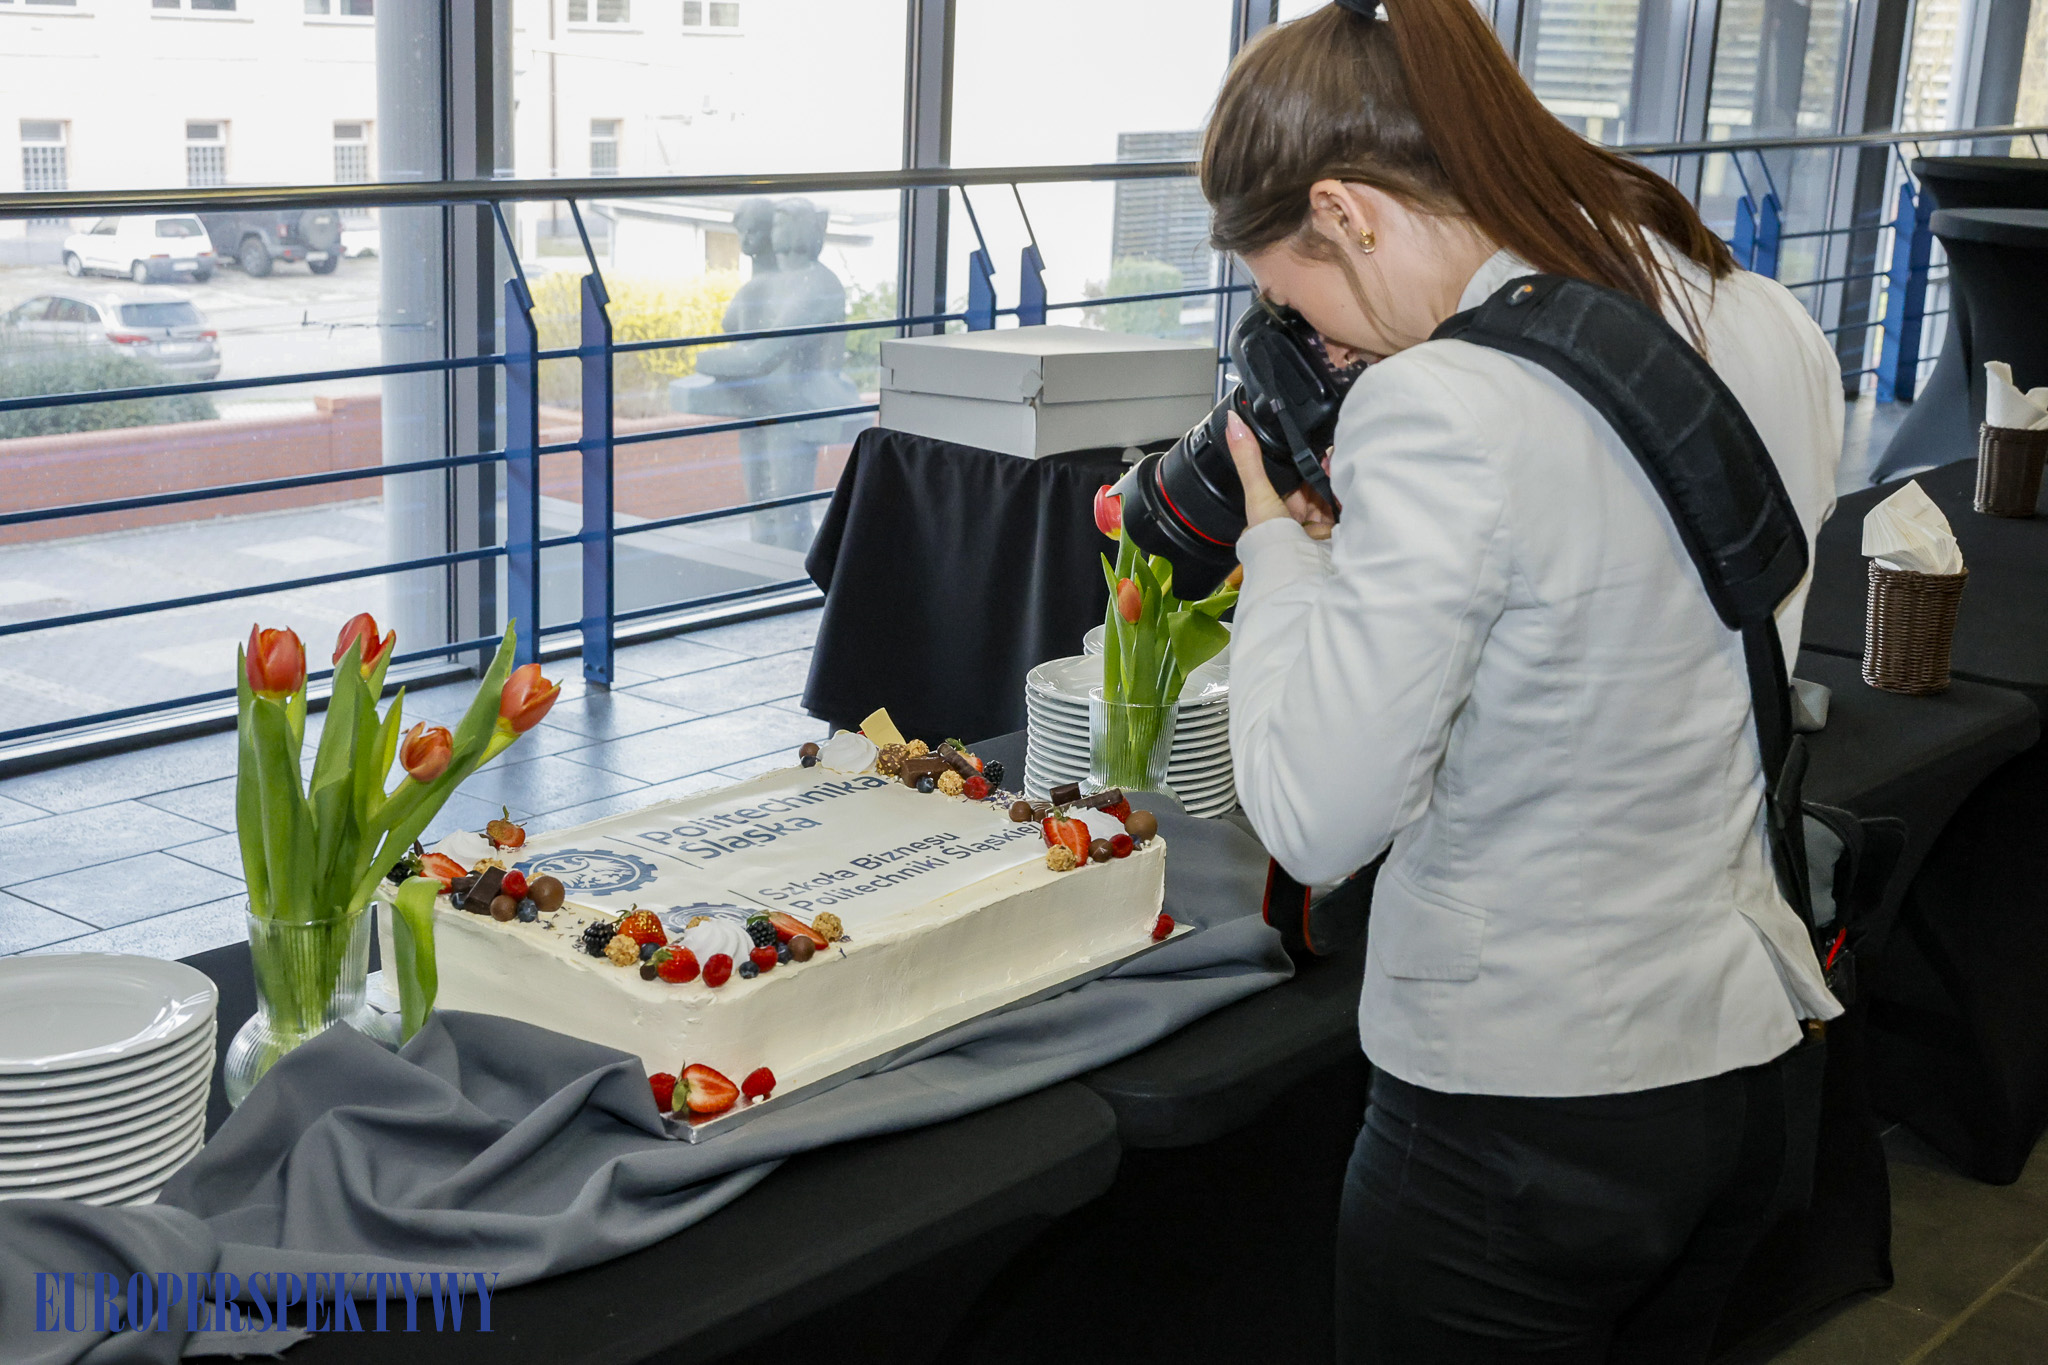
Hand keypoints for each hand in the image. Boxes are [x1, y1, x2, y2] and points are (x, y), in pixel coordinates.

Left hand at [1225, 411, 1335, 540]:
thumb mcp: (1257, 492)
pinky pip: (1342, 504)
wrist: (1295, 565)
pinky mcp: (1334, 528)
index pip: (1288, 475)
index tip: (1306, 441)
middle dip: (1319, 466)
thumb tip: (1232, 423)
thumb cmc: (1270, 538)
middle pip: (1312, 480)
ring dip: (1333, 477)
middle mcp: (1295, 513)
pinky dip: (1344, 492)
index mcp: (1273, 506)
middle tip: (1324, 452)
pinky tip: (1345, 481)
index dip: (1298, 459)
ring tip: (1334, 466)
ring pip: (1328, 490)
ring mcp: (1315, 521)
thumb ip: (1248, 459)